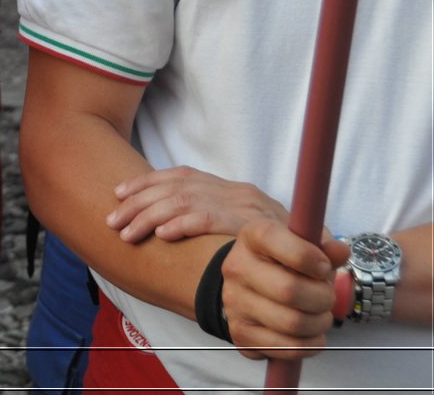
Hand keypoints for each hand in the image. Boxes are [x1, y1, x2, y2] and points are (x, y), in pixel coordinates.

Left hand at [107, 166, 295, 243]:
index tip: (119, 193)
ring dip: (149, 217)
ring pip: (184, 201)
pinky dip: (183, 223)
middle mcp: (235, 191)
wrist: (322, 258)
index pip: (180, 176)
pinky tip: (161, 234)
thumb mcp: (242, 224)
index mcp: (228, 189)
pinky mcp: (251, 223)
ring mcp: (243, 205)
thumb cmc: (274, 246)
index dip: (146, 183)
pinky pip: (210, 218)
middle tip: (111, 221)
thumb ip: (210, 216)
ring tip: (125, 233)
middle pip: (175, 188)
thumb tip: (160, 215)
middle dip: (138, 204)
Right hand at [221, 219, 347, 359]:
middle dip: (322, 298)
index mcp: (252, 237)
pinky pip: (287, 349)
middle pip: (288, 290)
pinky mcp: (241, 333)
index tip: (324, 267)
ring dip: (319, 324)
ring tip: (320, 316)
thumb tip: (340, 252)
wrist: (252, 282)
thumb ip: (325, 248)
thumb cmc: (285, 262)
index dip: (308, 256)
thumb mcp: (305, 244)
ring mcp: (234, 302)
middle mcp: (237, 267)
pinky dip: (309, 345)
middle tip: (327, 297)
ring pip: (292, 324)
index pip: (273, 240)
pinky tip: (309, 333)